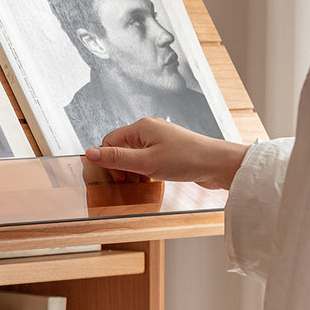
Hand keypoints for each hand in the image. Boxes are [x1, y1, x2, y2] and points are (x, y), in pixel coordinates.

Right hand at [84, 117, 248, 189]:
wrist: (219, 164)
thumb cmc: (187, 160)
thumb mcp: (146, 163)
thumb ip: (116, 159)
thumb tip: (90, 153)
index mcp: (141, 127)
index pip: (110, 141)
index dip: (109, 161)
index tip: (118, 177)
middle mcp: (149, 130)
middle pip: (122, 148)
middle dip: (123, 168)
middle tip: (132, 182)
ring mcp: (160, 139)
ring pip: (135, 156)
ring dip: (136, 171)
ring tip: (146, 182)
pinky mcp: (170, 150)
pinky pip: (148, 160)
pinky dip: (147, 171)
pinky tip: (156, 180)